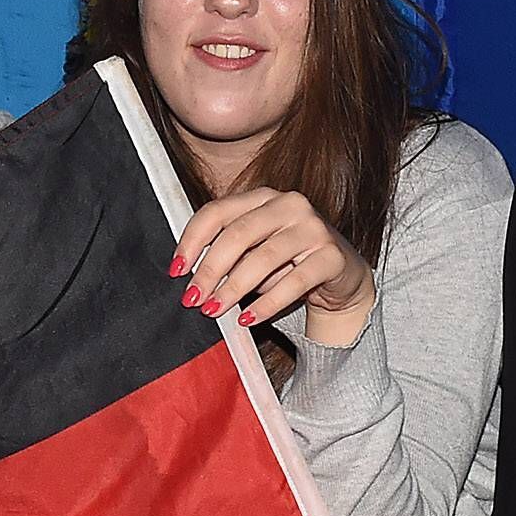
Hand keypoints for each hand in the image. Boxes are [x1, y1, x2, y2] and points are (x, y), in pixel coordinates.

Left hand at [171, 188, 375, 344]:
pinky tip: (247, 318)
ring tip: (214, 310)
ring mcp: (314, 228)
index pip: (217, 212)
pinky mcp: (332, 256)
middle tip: (193, 299)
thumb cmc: (287, 264)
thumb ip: (225, 254)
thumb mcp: (252, 253)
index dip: (192, 241)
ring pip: (264, 258)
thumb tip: (186, 275)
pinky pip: (294, 282)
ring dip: (234, 288)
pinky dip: (267, 303)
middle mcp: (289, 205)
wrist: (340, 278)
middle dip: (210, 270)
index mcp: (262, 198)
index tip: (176, 271)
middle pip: (238, 234)